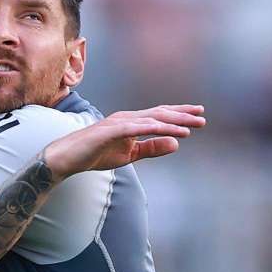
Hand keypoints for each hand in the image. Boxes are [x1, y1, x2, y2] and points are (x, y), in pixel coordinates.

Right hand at [45, 105, 205, 181]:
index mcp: (132, 122)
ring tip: (192, 126)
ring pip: (152, 119)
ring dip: (173, 121)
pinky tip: (169, 130)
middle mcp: (128, 118)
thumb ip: (151, 148)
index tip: (198, 117)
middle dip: (182, 115)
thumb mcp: (129, 155)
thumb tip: (176, 144)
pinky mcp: (111, 131)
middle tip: (203, 117)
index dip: (180, 115)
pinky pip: (137, 128)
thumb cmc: (96, 154)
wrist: (68, 157)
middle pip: (160, 113)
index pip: (160, 116)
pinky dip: (154, 128)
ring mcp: (119, 122)